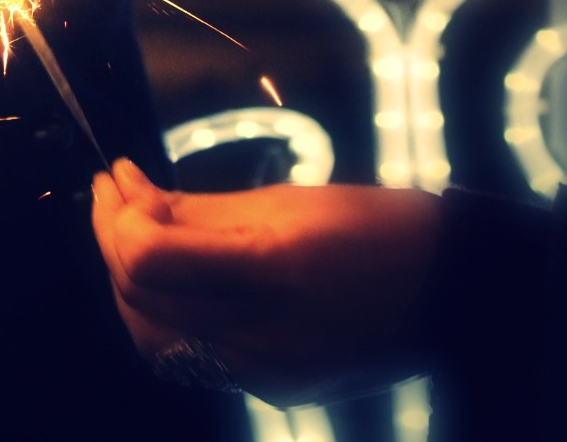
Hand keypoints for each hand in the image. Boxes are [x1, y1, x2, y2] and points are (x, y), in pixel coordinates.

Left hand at [91, 158, 438, 406]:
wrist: (455, 293)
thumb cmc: (380, 228)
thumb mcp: (289, 202)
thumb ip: (200, 209)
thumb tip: (133, 198)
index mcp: (277, 270)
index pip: (149, 259)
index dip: (116, 217)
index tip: (116, 175)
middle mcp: (267, 335)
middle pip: (142, 299)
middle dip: (110, 241)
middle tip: (112, 194)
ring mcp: (269, 374)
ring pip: (155, 339)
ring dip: (129, 284)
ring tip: (130, 231)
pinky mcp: (275, 391)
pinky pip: (195, 357)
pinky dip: (168, 313)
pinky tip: (172, 273)